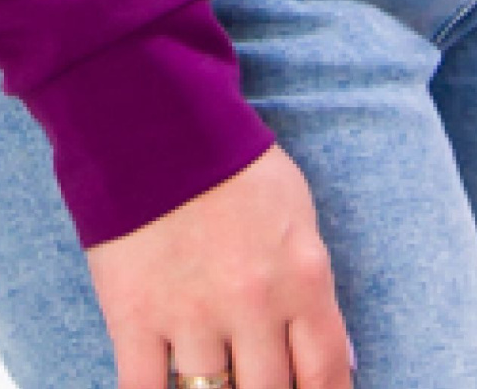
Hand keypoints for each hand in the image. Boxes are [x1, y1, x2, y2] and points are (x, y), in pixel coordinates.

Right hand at [87, 139, 355, 388]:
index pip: (326, 376)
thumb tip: (341, 363)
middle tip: (252, 380)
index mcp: (301, 277)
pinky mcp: (134, 316)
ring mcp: (192, 314)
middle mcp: (253, 304)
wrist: (149, 114)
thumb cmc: (229, 161)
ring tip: (213, 382)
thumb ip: (316, 289)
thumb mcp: (296, 212)